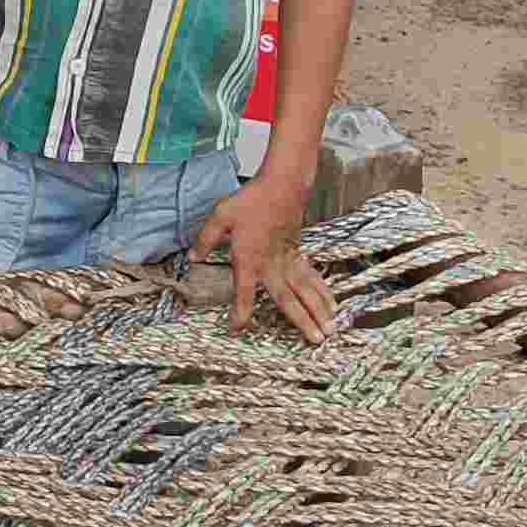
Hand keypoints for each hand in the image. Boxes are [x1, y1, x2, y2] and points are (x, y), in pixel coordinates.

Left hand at [192, 185, 334, 341]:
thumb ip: (206, 240)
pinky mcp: (298, 253)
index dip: (240, 314)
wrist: (281, 185)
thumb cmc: (250, 201)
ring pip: (306, 291)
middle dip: (303, 321)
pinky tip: (333, 304)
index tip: (236, 330)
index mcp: (249, 260)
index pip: (244, 294)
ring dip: (319, 311)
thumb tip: (194, 257)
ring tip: (331, 330)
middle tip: (316, 341)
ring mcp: (288, 260)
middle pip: (289, 299)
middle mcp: (272, 266)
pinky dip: (323, 292)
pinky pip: (312, 277)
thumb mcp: (220, 217)